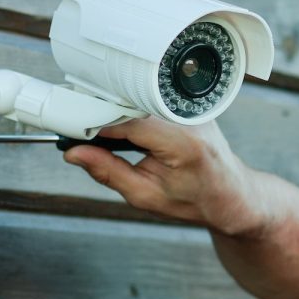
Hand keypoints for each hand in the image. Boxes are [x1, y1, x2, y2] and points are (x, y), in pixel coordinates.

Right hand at [62, 117, 264, 235]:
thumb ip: (108, 173)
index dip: (94, 123)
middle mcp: (187, 117)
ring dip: (111, 111)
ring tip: (93, 132)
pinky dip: (127, 110)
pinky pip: (147, 99)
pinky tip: (116, 125)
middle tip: (74, 132)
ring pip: (136, 97)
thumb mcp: (146, 196)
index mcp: (182, 141)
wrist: (230, 193)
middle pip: (129, 102)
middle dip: (99, 114)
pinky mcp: (183, 103)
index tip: (69, 132)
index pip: (127, 120)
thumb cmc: (195, 200)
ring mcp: (188, 106)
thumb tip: (74, 154)